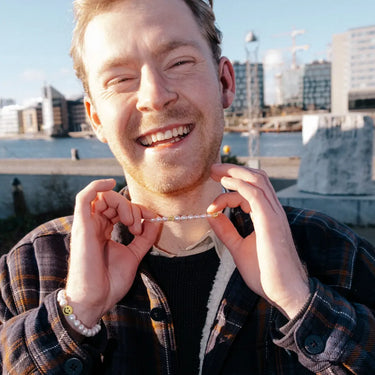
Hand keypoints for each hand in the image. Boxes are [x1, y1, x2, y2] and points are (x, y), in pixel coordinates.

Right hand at [66, 179, 159, 326]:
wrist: (96, 299)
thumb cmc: (110, 281)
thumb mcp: (134, 255)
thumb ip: (144, 238)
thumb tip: (155, 222)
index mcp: (104, 232)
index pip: (120, 210)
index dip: (139, 210)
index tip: (153, 220)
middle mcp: (94, 226)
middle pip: (113, 202)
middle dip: (132, 209)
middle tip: (139, 227)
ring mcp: (87, 225)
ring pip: (103, 197)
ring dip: (122, 204)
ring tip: (130, 222)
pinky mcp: (82, 226)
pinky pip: (84, 198)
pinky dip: (96, 186)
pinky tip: (110, 183)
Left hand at [207, 164, 309, 318]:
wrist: (284, 293)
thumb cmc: (265, 273)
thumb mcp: (239, 247)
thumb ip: (227, 230)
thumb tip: (212, 216)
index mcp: (267, 216)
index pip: (251, 189)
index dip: (229, 189)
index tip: (211, 203)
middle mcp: (273, 211)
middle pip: (257, 177)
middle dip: (233, 170)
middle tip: (212, 170)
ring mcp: (274, 214)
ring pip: (257, 180)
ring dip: (234, 173)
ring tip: (215, 172)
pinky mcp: (271, 222)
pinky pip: (255, 195)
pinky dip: (239, 185)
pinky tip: (224, 184)